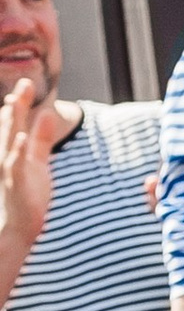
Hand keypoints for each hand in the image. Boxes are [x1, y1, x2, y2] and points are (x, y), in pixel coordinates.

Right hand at [0, 73, 51, 253]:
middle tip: (24, 83)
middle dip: (17, 105)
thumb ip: (42, 138)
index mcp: (15, 149)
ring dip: (12, 122)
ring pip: (9, 141)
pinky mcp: (17, 184)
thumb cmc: (28, 194)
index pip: (17, 122)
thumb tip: (48, 114)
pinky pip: (16, 164)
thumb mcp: (38, 161)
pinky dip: (17, 150)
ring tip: (16, 103)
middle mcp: (8, 155)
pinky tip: (21, 137)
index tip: (27, 83)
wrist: (19, 227)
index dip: (21, 103)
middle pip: (12, 126)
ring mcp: (10, 169)